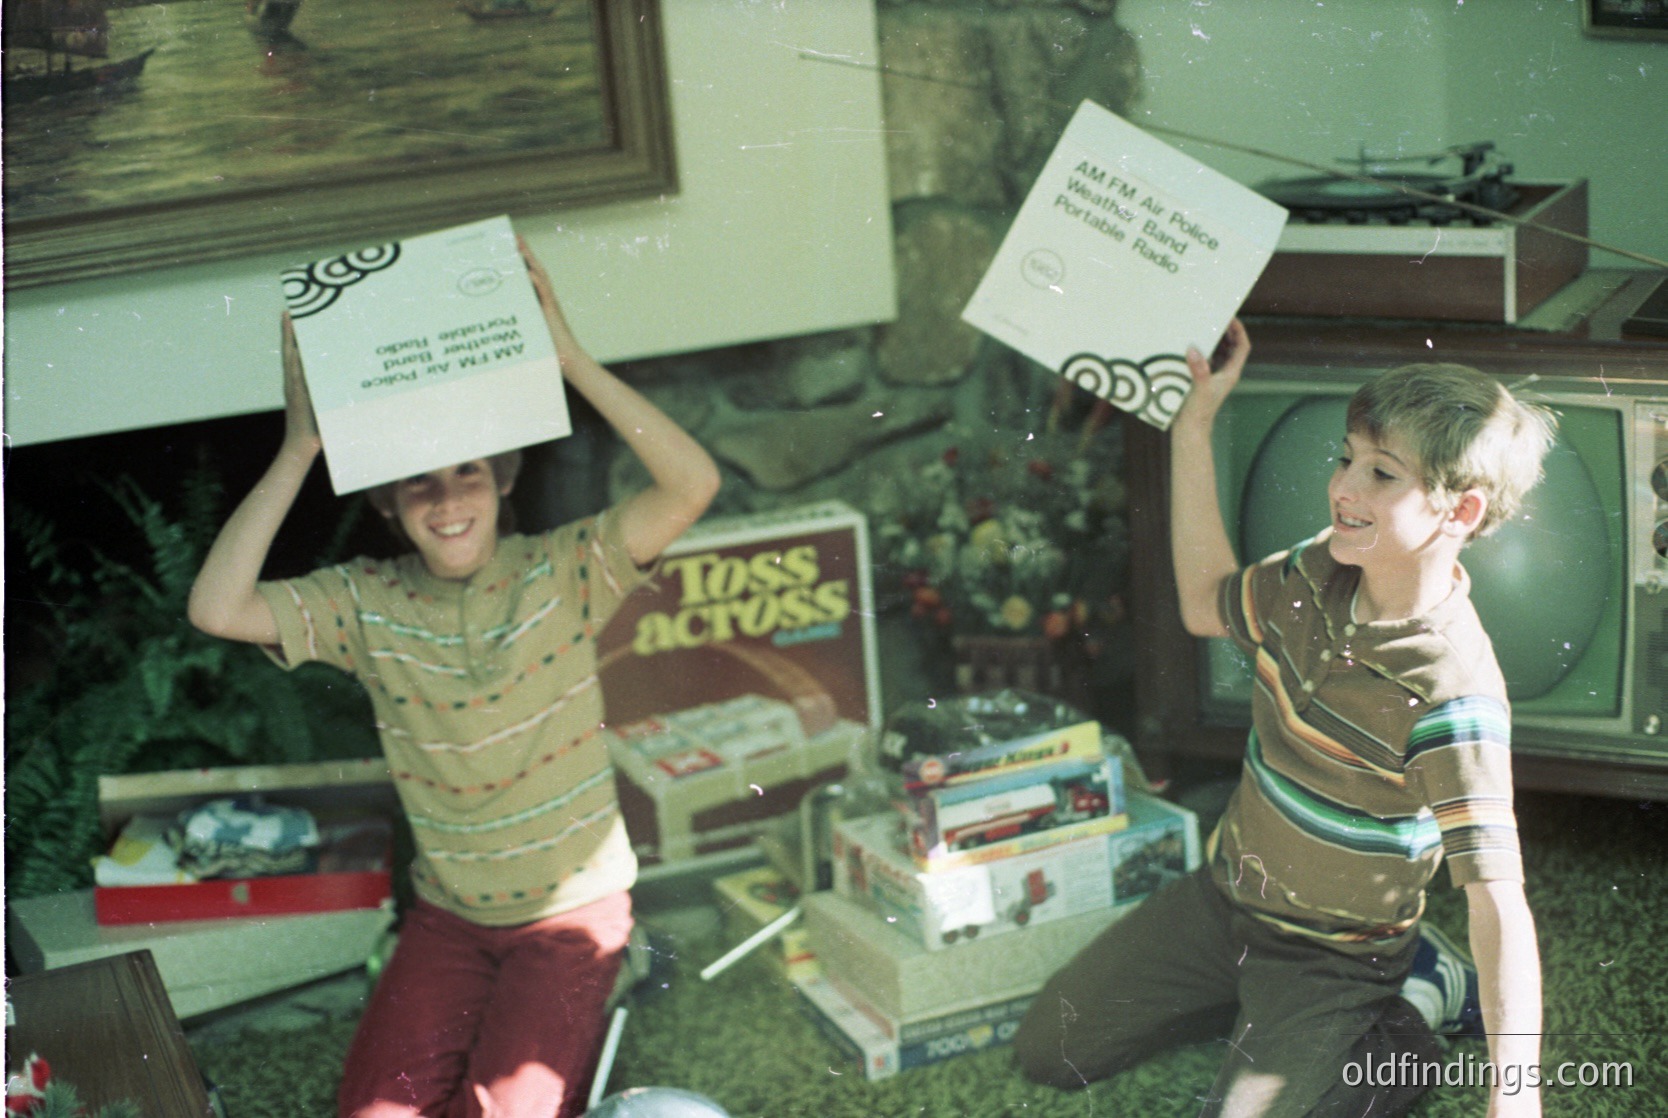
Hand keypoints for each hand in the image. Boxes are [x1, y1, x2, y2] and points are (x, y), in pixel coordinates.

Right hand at [280, 313, 321, 453]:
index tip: (292, 317)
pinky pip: (295, 375)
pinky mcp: (296, 395)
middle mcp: (292, 381)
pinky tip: (297, 348)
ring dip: (290, 340)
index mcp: (297, 381)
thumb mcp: (324, 402)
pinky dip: (295, 361)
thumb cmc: (317, 426)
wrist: (304, 446)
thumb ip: (329, 388)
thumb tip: (347, 375)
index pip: (294, 353)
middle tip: (290, 311)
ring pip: (290, 358)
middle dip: (288, 331)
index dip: (292, 336)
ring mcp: (292, 387)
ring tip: (291, 320)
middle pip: (289, 350)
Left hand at [517, 234, 580, 360]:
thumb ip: (518, 318)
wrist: (566, 359)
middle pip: (535, 270)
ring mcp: (550, 303)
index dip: (522, 260)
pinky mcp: (553, 312)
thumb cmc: (547, 347)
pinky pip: (545, 294)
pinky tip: (528, 272)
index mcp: (539, 300)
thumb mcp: (528, 328)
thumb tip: (497, 314)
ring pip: (540, 277)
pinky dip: (537, 282)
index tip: (511, 245)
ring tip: (519, 246)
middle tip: (513, 237)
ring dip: (530, 261)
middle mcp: (545, 298)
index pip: (530, 275)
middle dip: (525, 253)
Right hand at [1174, 318, 1250, 432]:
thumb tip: (1193, 349)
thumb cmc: (1198, 412)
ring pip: (1221, 353)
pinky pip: (1208, 360)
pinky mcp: (1204, 380)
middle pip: (1233, 347)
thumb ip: (1199, 369)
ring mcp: (1215, 377)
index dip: (1239, 331)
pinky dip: (1204, 350)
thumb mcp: (1199, 388)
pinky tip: (1193, 346)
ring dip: (1216, 340)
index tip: (1231, 318)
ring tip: (1205, 328)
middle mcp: (1225, 374)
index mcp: (1230, 373)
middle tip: (1217, 318)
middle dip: (1227, 332)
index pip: (1242, 347)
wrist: (1190, 429)